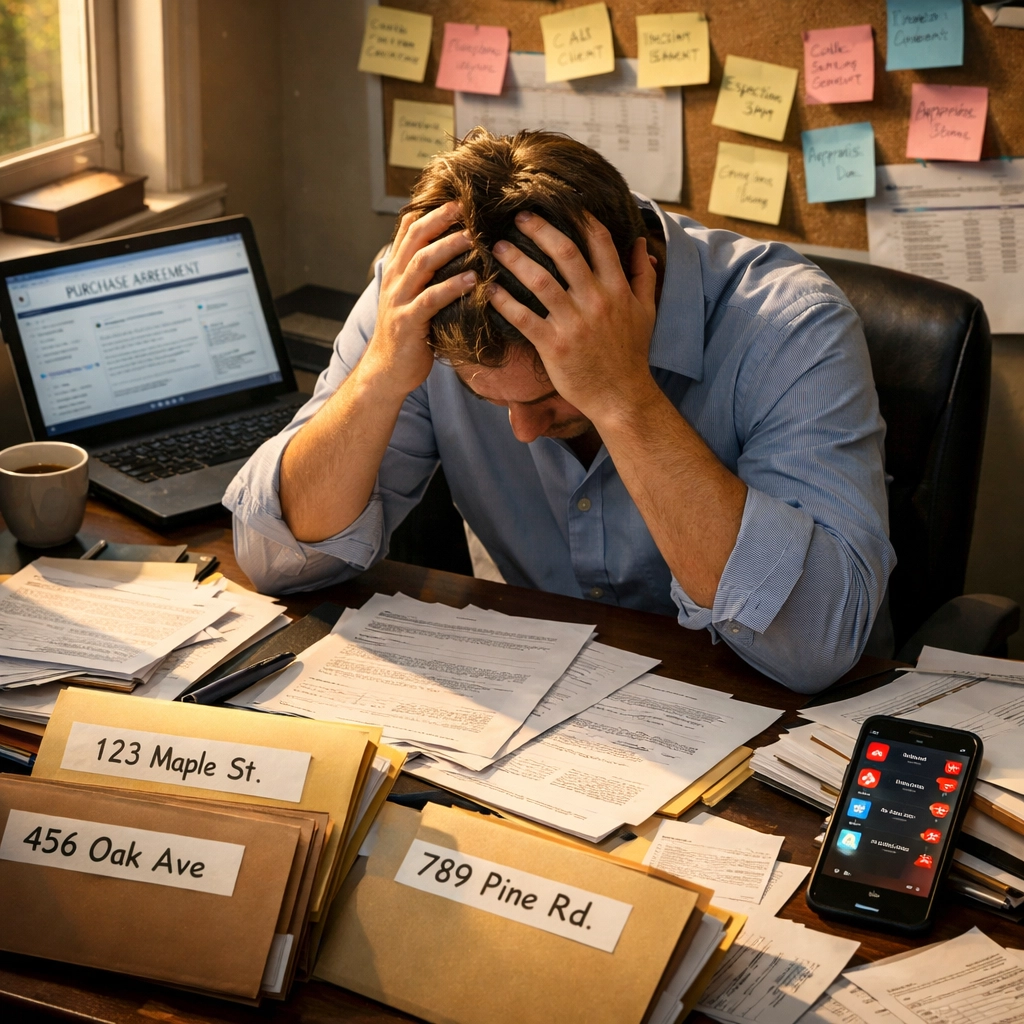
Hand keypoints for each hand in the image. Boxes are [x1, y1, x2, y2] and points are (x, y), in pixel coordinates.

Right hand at [364, 202, 475, 397]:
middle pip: (415, 239)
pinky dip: (453, 286)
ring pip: (422, 263)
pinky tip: (474, 279)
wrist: (387, 371)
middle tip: (465, 206)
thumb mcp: (413, 299)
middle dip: (439, 219)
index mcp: (396, 272)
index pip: (409, 231)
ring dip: (448, 247)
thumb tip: (450, 254)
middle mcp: (395, 281)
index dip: (430, 212)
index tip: (455, 197)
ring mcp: (400, 300)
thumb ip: (425, 277)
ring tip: (473, 237)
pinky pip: (431, 299)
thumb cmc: (408, 335)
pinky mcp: (409, 322)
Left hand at [487, 211, 658, 424]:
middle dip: (540, 229)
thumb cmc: (632, 354)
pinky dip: (504, 301)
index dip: (580, 218)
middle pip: (565, 252)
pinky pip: (523, 317)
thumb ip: (643, 275)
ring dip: (515, 260)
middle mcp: (596, 301)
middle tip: (519, 216)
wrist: (622, 396)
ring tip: (497, 247)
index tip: (562, 204)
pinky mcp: (553, 346)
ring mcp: (573, 323)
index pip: (599, 241)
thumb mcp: (646, 311)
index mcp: (617, 289)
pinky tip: (491, 289)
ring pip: (540, 280)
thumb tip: (642, 242)